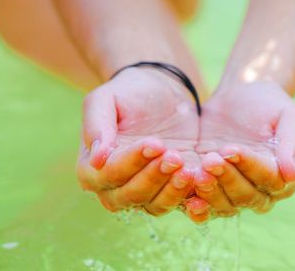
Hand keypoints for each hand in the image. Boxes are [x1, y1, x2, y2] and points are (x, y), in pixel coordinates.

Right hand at [76, 67, 209, 219]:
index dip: (132, 162)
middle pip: (130, 196)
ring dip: (173, 191)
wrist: (162, 90)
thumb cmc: (129, 92)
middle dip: (154, 178)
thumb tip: (96, 159)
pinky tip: (203, 181)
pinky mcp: (171, 190)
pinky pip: (180, 203)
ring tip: (189, 170)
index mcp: (91, 167)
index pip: (109, 174)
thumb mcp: (106, 99)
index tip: (156, 142)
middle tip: (175, 156)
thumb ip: (96, 126)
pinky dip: (192, 198)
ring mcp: (144, 192)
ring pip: (155, 205)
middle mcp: (114, 187)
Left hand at [195, 81, 294, 215]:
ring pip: (225, 205)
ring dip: (210, 193)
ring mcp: (235, 194)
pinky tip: (185, 198)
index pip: (268, 179)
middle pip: (246, 196)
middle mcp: (261, 192)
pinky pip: (204, 207)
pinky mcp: (211, 191)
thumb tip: (292, 175)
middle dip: (227, 179)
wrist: (240, 96)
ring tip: (197, 172)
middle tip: (210, 159)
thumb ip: (293, 144)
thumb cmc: (269, 104)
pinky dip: (195, 206)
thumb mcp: (288, 116)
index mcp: (284, 177)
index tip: (231, 148)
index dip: (249, 166)